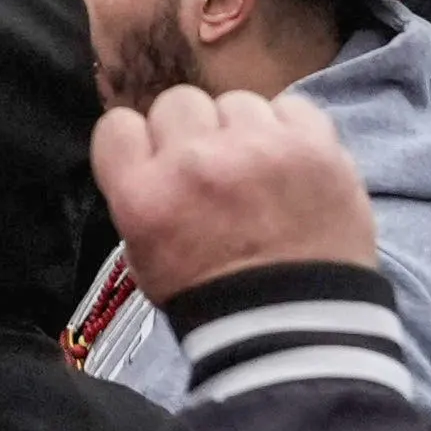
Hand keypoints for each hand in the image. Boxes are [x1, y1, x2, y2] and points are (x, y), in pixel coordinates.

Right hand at [90, 79, 378, 299]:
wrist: (297, 328)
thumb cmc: (215, 299)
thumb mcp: (144, 257)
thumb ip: (141, 195)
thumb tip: (153, 156)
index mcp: (144, 195)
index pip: (118, 126)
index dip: (139, 143)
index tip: (157, 162)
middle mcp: (195, 162)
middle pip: (177, 103)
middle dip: (191, 133)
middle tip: (212, 170)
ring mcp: (258, 149)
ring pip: (235, 102)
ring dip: (241, 131)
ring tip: (258, 171)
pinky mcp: (313, 146)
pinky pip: (290, 107)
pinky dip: (288, 130)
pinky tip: (291, 163)